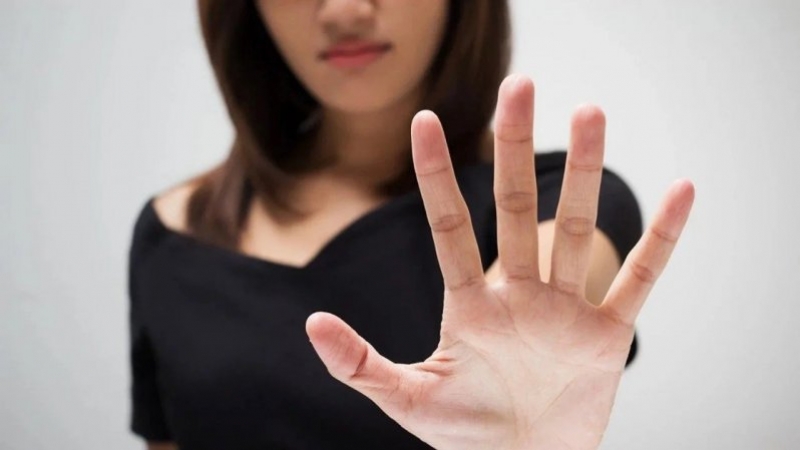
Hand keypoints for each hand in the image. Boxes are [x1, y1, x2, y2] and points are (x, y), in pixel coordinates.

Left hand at [305, 75, 694, 449]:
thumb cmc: (467, 440)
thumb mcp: (407, 401)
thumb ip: (360, 363)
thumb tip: (312, 322)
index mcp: (470, 305)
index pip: (449, 226)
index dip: (437, 175)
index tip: (425, 121)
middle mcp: (518, 295)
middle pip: (515, 209)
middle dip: (515, 149)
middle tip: (520, 87)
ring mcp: (563, 310)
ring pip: (574, 230)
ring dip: (585, 173)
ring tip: (591, 113)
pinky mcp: (606, 335)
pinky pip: (637, 280)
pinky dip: (661, 240)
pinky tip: (681, 193)